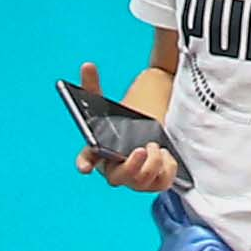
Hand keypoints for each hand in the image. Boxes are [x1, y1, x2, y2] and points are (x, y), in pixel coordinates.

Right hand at [67, 62, 177, 191]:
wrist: (152, 127)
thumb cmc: (126, 119)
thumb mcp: (108, 103)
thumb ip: (93, 86)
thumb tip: (87, 65)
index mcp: (99, 151)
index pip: (87, 159)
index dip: (84, 164)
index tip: (85, 167)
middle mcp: (115, 169)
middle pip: (116, 178)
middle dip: (130, 166)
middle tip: (141, 148)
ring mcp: (135, 179)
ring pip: (140, 183)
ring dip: (151, 164)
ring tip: (155, 145)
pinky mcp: (154, 183)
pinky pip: (161, 185)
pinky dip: (166, 170)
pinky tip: (165, 155)